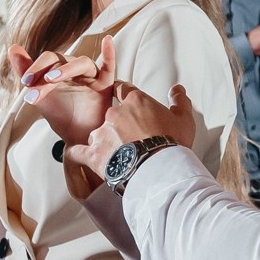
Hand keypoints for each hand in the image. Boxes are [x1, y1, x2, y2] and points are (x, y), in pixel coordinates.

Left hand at [14, 35, 117, 149]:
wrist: (77, 136)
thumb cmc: (61, 113)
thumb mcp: (39, 95)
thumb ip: (25, 71)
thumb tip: (12, 47)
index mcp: (59, 68)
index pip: (48, 60)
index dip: (35, 68)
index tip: (24, 82)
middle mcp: (75, 68)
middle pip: (61, 60)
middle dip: (44, 71)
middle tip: (32, 84)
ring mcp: (92, 75)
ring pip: (82, 63)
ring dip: (67, 68)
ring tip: (52, 78)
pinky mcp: (106, 84)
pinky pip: (110, 67)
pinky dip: (109, 53)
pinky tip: (107, 41)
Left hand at [67, 81, 197, 179]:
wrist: (159, 170)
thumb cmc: (172, 144)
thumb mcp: (183, 119)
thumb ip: (180, 101)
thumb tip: (178, 89)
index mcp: (135, 102)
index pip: (123, 89)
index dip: (123, 94)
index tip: (123, 98)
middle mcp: (115, 114)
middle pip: (111, 114)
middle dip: (118, 125)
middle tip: (129, 138)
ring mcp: (102, 134)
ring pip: (97, 133)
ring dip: (105, 142)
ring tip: (116, 155)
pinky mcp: (94, 154)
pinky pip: (78, 152)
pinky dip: (76, 154)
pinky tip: (77, 156)